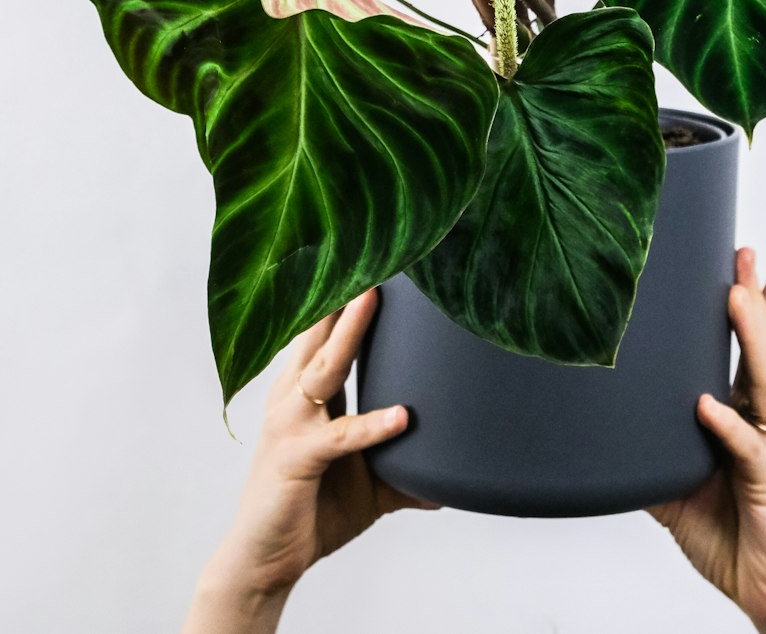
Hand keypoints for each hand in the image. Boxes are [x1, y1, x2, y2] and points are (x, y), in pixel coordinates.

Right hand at [183, 290, 432, 631]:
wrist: (263, 562)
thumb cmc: (308, 510)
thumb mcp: (367, 482)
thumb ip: (405, 468)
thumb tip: (452, 476)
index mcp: (306, 391)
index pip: (327, 332)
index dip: (347, 296)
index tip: (374, 257)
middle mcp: (293, 397)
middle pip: (319, 333)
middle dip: (343, 293)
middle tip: (372, 252)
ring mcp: (291, 424)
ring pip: (324, 368)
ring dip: (348, 333)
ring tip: (372, 299)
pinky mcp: (296, 458)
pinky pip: (339, 436)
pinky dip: (371, 425)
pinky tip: (400, 417)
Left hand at [647, 249, 765, 633]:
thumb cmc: (727, 531)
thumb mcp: (673, 481)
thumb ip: (646, 448)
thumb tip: (597, 422)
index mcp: (740, 413)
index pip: (746, 348)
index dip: (751, 303)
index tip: (746, 258)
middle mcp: (759, 420)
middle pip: (761, 346)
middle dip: (755, 297)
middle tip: (746, 252)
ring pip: (763, 380)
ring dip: (752, 337)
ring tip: (736, 297)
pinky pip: (746, 446)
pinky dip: (726, 423)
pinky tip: (708, 403)